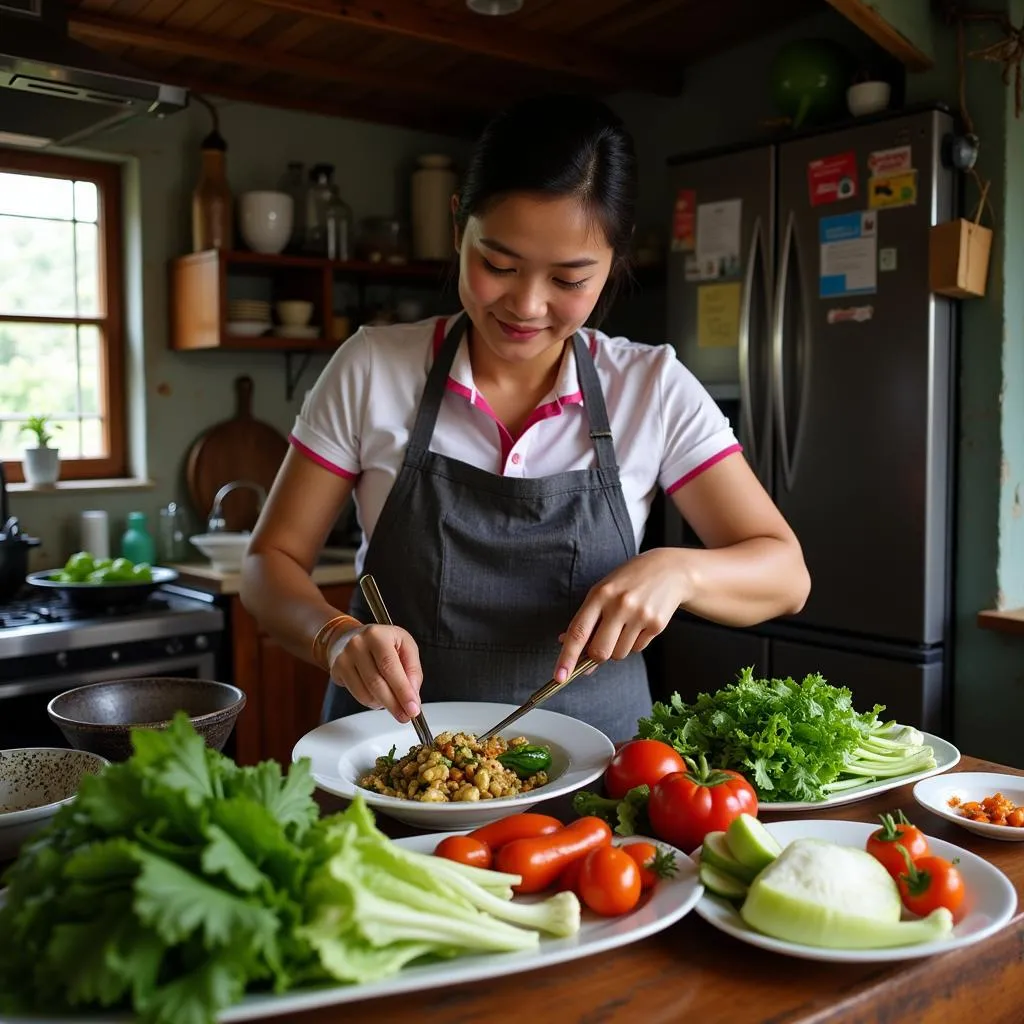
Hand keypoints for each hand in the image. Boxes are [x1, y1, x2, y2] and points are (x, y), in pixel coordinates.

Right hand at [328, 624, 422, 722]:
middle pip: (376, 683)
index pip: (390, 667)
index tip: (413, 708)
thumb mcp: (406, 646)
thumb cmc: (383, 642)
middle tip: (406, 716)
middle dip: (394, 704)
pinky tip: (379, 696)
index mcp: (378, 635)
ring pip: (366, 693)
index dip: (402, 690)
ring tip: (393, 702)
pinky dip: (372, 702)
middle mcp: (357, 644)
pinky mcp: (337, 670)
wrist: (353, 636)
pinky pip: (357, 695)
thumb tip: (412, 696)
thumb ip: (412, 670)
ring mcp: (344, 658)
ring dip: (383, 704)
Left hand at [554, 549, 693, 681]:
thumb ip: (585, 618)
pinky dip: (633, 643)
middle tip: (599, 647)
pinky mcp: (656, 624)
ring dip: (617, 649)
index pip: (578, 632)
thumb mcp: (603, 591)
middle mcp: (619, 605)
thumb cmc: (628, 582)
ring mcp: (639, 615)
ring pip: (619, 654)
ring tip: (624, 625)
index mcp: (600, 594)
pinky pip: (637, 649)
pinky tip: (639, 624)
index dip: (567, 657)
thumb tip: (566, 644)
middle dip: (596, 657)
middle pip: (599, 652)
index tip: (559, 677)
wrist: (668, 570)